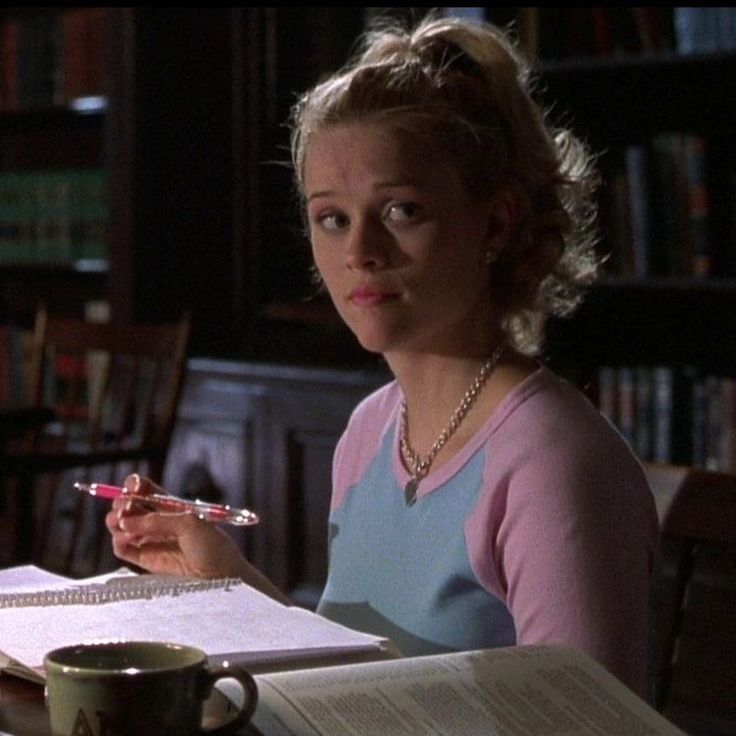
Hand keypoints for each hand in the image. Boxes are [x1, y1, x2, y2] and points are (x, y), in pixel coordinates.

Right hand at [105, 474, 245, 577]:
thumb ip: (158, 520)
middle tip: (126, 508)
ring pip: (121, 526)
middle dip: (122, 503)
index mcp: (171, 506)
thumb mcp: (189, 523)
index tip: (132, 487)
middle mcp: (158, 521)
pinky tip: (126, 538)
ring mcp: (151, 540)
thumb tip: (126, 522)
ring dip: (116, 521)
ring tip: (122, 523)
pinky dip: (119, 540)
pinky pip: (123, 548)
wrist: (220, 575)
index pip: (146, 490)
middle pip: (128, 506)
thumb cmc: (212, 545)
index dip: (135, 485)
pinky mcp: (146, 560)